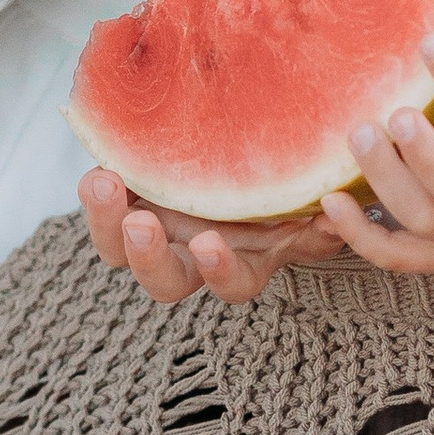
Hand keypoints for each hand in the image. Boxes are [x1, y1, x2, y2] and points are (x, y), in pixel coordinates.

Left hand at [79, 167, 348, 308]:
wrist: (259, 151)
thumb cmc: (292, 187)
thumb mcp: (310, 205)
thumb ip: (323, 218)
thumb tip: (335, 218)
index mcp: (243, 260)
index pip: (231, 283)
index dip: (219, 272)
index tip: (211, 245)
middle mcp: (194, 252)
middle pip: (162, 279)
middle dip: (147, 258)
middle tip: (142, 226)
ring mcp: (159, 226)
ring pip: (118, 245)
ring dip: (106, 219)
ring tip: (103, 183)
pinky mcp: (131, 194)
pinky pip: (105, 197)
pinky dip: (98, 185)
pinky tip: (101, 155)